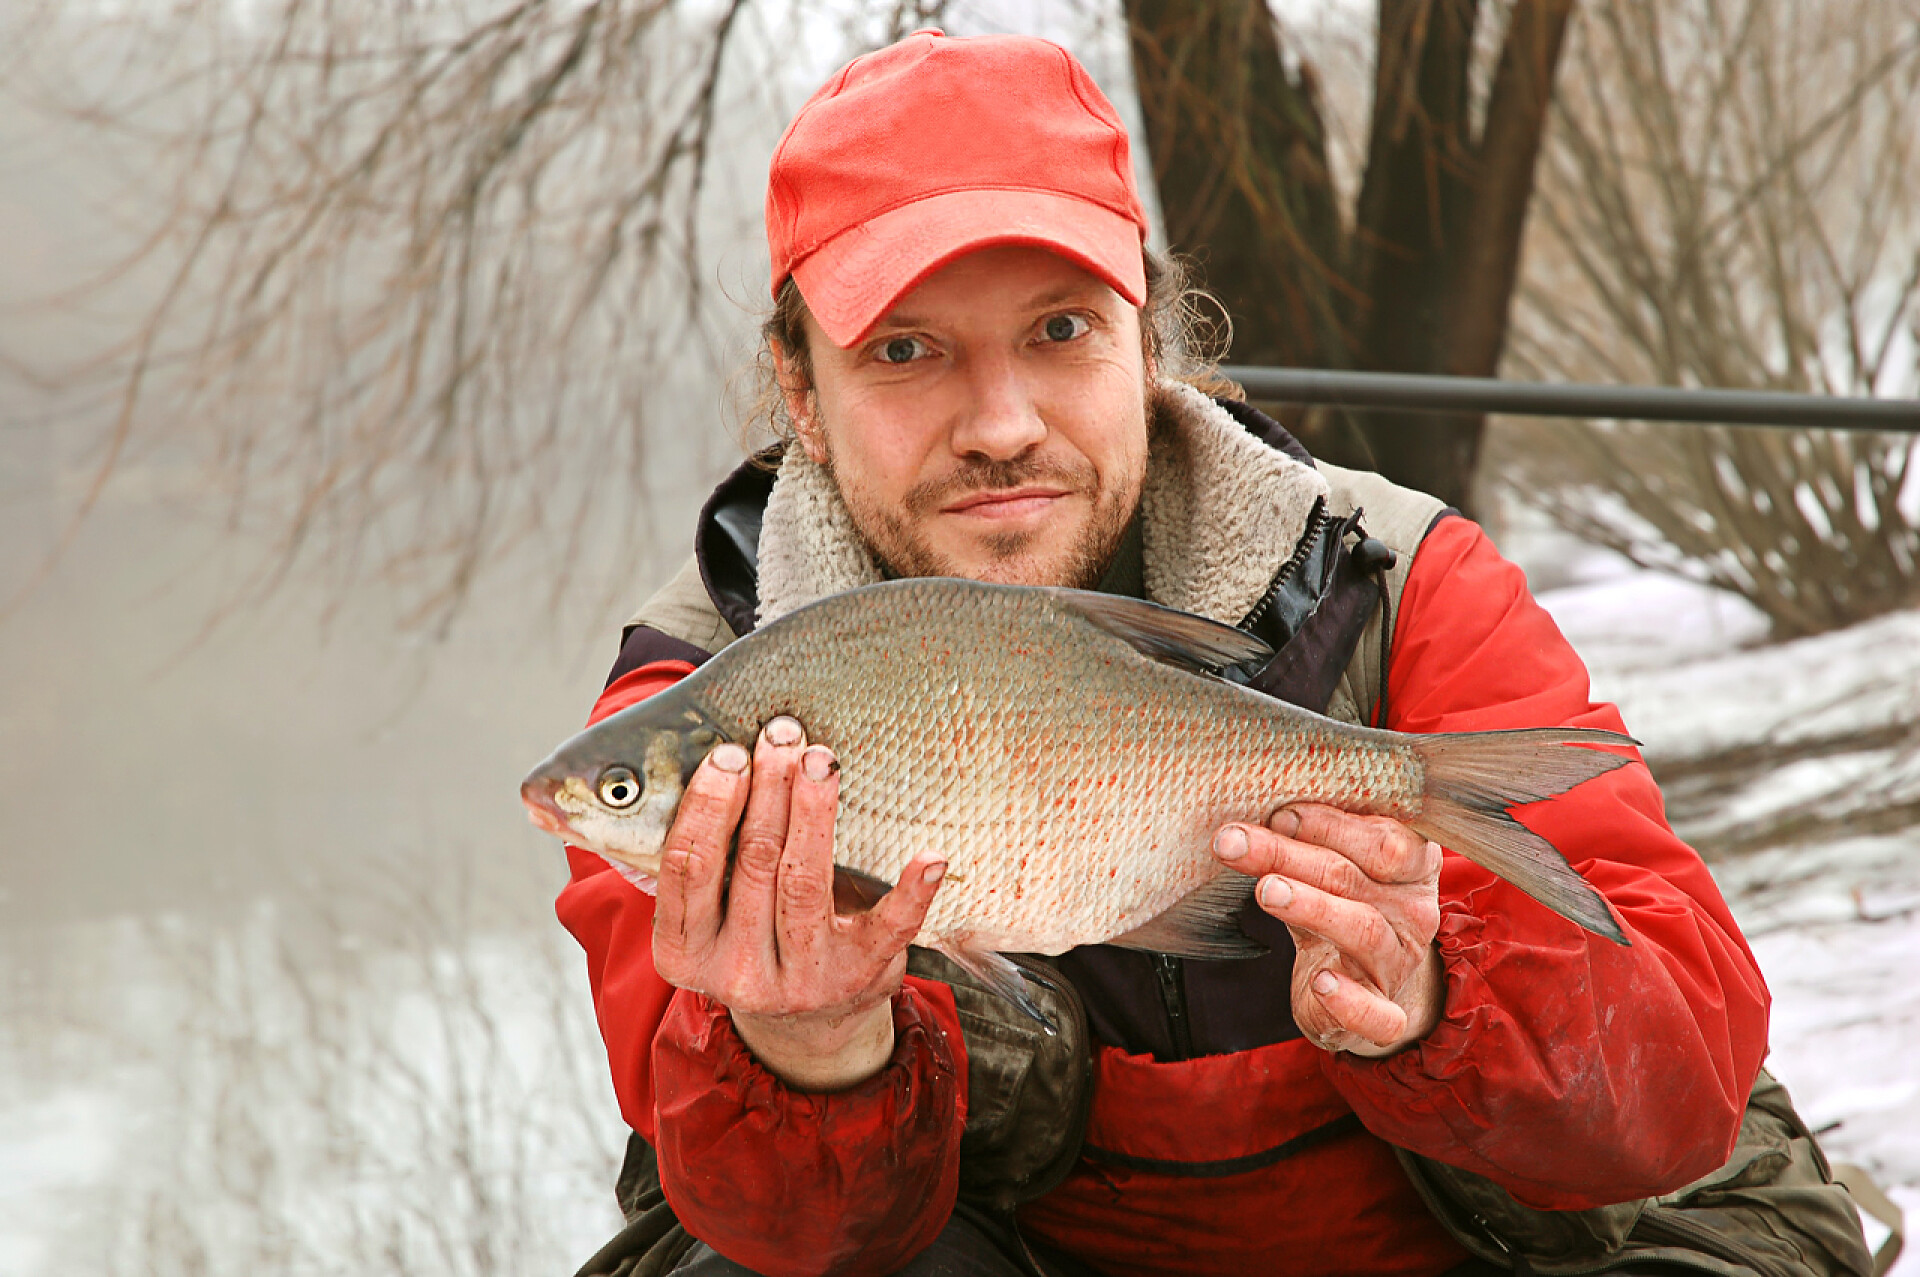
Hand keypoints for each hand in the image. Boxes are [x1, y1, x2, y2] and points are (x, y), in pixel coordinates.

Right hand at [651, 715, 945, 1090]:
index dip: (708, 806)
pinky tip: (929, 856)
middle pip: (752, 865)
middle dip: (768, 791)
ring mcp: (800, 980)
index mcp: (683, 952)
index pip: (689, 868)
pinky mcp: (860, 978)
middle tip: (783, 735)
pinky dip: (911, 891)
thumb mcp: (695, 917)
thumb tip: (546, 803)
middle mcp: (736, 973)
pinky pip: (888, 929)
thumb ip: (655, 861)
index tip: (730, 753)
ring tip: (823, 759)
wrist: (809, 1027)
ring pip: (805, 883)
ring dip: (816, 813)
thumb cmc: (745, 937)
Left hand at [1213, 803, 1444, 1056]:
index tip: (1279, 814)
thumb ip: (1303, 841)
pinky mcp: (1384, 1016)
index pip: (1386, 839)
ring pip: (1362, 931)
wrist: (1365, 985)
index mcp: (1411, 867)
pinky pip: (1377, 1015)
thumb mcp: (1327, 869)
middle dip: (1291, 856)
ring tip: (1266, 890)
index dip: (1331, 825)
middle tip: (1236, 842)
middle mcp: (1413, 912)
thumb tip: (1255, 811)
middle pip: (1354, 878)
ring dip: (1312, 907)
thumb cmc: (1343, 907)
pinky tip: (1322, 983)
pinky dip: (1351, 1001)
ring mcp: (1399, 965)